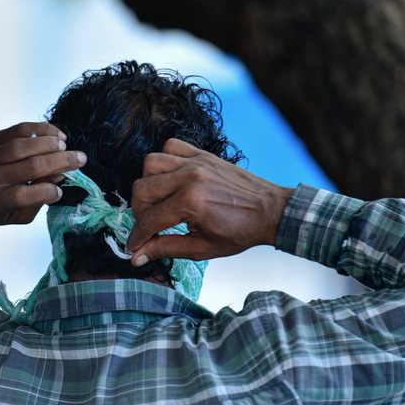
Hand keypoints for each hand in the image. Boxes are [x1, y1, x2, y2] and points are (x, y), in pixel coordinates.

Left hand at [0, 122, 85, 225]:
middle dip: (60, 162)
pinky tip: (55, 133)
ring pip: (23, 145)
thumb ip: (34, 203)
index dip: (47, 192)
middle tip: (80, 159)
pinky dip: (39, 129)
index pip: (24, 195)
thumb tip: (57, 180)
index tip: (59, 191)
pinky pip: (17, 129)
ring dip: (49, 143)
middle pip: (30, 166)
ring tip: (66, 145)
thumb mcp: (9, 216)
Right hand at [126, 139, 293, 265]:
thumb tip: (137, 257)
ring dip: (147, 184)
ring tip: (158, 201)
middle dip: (139, 212)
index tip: (134, 247)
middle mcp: (190, 178)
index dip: (137, 237)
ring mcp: (196, 162)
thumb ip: (166, 248)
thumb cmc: (241, 232)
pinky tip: (171, 179)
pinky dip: (164, 160)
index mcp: (190, 203)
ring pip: (150, 164)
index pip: (149, 220)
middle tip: (148, 226)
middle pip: (141, 189)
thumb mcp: (202, 248)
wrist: (271, 211)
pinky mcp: (203, 154)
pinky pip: (171, 146)